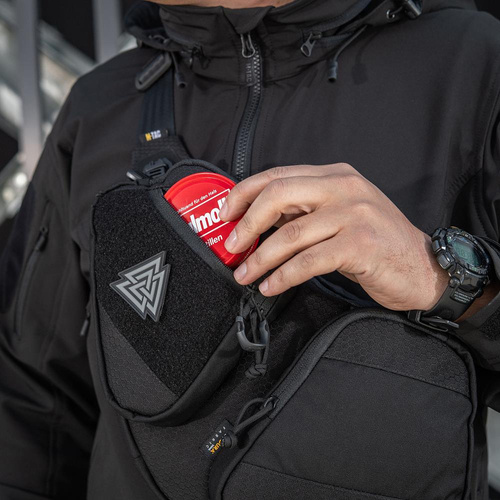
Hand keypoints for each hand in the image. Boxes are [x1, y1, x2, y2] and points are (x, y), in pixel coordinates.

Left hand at [219, 163, 448, 310]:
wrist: (423, 267)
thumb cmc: (376, 244)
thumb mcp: (340, 216)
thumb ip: (304, 211)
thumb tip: (258, 223)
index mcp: (335, 176)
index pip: (279, 175)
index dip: (245, 192)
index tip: (226, 214)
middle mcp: (345, 188)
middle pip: (279, 194)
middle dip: (248, 223)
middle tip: (232, 246)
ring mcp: (355, 214)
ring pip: (291, 233)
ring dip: (261, 258)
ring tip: (246, 274)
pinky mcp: (360, 244)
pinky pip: (309, 261)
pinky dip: (283, 275)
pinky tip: (271, 285)